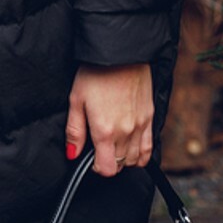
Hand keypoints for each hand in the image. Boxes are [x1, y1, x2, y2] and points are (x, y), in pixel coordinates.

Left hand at [65, 63, 153, 177]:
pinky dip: (140, 153)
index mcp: (105, 131)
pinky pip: (149, 147)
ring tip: (112, 145)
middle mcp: (126, 133)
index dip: (95, 168)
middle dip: (108, 162)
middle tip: (98, 148)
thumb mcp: (76, 100)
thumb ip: (75, 131)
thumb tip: (72, 155)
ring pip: (135, 159)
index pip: (106, 169)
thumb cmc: (95, 74)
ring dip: (123, 158)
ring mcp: (141, 126)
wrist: (121, 53)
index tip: (90, 158)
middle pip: (120, 165)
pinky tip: (131, 147)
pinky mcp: (150, 117)